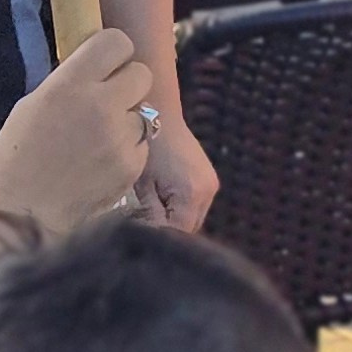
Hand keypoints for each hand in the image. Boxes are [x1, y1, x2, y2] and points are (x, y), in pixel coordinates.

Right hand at [0, 29, 154, 259]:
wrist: (24, 215)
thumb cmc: (17, 159)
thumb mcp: (32, 106)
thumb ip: (67, 84)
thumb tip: (90, 71)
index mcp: (71, 84)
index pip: (116, 42)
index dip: (113, 52)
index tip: (105, 66)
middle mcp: (102, 104)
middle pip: (141, 73)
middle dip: (128, 85)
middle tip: (109, 102)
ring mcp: (121, 137)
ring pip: (144, 112)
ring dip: (128, 121)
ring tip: (102, 140)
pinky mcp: (132, 165)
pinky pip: (141, 146)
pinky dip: (127, 151)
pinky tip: (103, 164)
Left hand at [137, 107, 217, 233]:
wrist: (157, 112)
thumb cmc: (144, 145)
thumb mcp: (142, 184)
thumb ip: (148, 215)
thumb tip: (148, 238)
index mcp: (191, 194)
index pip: (178, 233)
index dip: (159, 239)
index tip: (140, 239)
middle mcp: (208, 192)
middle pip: (190, 230)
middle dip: (168, 233)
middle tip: (143, 232)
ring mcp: (211, 185)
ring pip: (193, 219)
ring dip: (175, 223)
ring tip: (151, 217)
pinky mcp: (208, 179)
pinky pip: (196, 206)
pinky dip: (180, 210)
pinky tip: (162, 205)